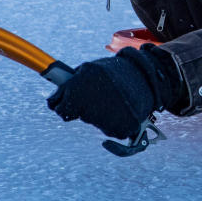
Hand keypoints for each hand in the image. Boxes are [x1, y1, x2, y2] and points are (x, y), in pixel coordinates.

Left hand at [47, 47, 181, 139]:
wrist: (146, 77)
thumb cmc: (116, 72)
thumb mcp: (91, 69)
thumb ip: (73, 83)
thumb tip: (55, 100)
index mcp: (78, 84)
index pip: (58, 106)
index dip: (63, 103)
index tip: (66, 102)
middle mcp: (87, 102)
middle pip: (75, 114)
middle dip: (82, 107)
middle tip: (97, 97)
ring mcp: (103, 117)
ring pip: (92, 121)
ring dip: (99, 113)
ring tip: (113, 99)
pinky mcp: (119, 129)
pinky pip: (109, 130)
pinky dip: (113, 122)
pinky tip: (121, 110)